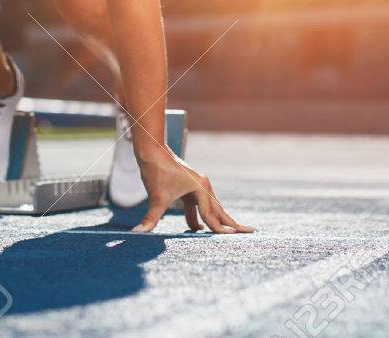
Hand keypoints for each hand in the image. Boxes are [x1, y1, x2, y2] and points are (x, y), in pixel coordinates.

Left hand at [131, 146, 253, 233]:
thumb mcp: (156, 197)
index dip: (219, 229)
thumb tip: (138, 233)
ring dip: (217, 220)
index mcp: (200, 188)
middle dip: (232, 223)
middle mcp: (203, 186)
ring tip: (231, 232)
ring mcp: (197, 186)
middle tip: (250, 232)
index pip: (211, 215)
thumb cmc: (156, 171)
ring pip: (210, 207)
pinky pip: (199, 205)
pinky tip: (199, 227)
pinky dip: (201, 216)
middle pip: (219, 210)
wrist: (152, 150)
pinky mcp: (189, 186)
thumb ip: (151, 218)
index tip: (231, 238)